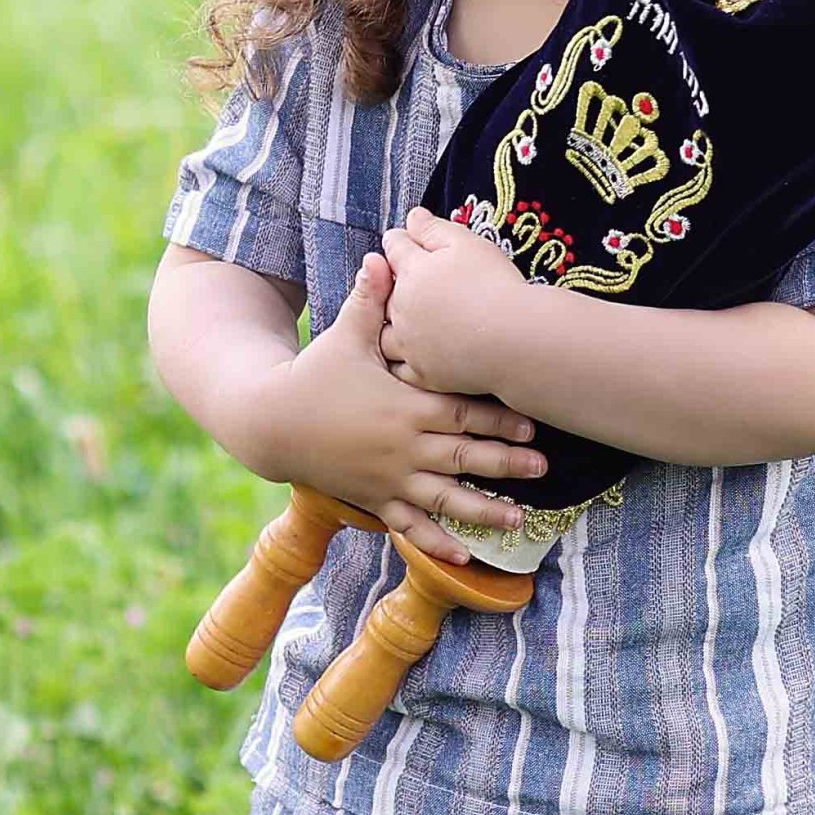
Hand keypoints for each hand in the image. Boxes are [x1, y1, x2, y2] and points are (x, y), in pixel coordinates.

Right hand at [253, 253, 546, 565]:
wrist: (270, 421)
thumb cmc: (313, 374)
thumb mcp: (343, 335)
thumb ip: (370, 300)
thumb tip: (383, 256)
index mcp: (404, 405)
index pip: (462, 412)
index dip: (500, 418)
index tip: (534, 422)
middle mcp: (403, 446)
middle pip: (464, 456)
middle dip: (506, 463)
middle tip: (544, 468)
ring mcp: (390, 477)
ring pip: (445, 498)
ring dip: (484, 510)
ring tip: (519, 521)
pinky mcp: (373, 498)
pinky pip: (409, 525)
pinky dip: (435, 542)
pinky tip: (463, 558)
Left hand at [379, 210, 540, 398]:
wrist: (517, 339)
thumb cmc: (496, 286)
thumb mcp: (467, 244)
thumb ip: (434, 229)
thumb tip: (412, 217)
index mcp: (412, 271)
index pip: (393, 247)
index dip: (400, 241)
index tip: (405, 241)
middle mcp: (403, 308)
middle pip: (384, 292)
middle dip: (392, 285)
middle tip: (409, 284)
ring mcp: (411, 344)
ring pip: (385, 335)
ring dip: (390, 327)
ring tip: (408, 324)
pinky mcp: (424, 374)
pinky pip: (402, 369)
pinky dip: (403, 362)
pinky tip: (416, 355)